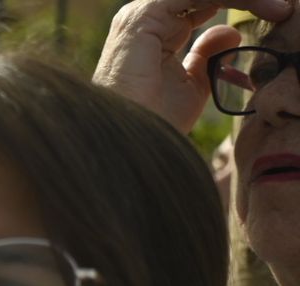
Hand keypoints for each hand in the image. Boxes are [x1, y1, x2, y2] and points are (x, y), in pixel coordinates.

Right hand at [95, 1, 291, 132]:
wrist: (130, 142)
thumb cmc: (154, 123)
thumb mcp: (193, 87)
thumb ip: (209, 57)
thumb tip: (230, 30)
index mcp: (155, 31)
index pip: (203, 1)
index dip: (242, 2)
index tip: (279, 13)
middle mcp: (147, 18)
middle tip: (284, 7)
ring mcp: (143, 15)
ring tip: (279, 7)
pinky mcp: (143, 18)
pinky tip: (261, 6)